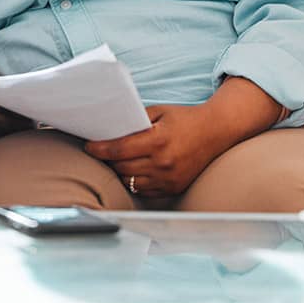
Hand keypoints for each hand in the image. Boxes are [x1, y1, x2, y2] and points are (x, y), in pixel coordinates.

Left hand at [85, 103, 221, 198]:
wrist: (215, 132)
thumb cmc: (184, 119)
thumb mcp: (158, 112)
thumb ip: (135, 120)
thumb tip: (110, 127)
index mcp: (158, 140)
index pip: (119, 149)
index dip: (100, 149)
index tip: (89, 146)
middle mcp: (163, 162)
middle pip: (122, 167)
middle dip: (107, 160)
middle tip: (99, 152)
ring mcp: (169, 178)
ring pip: (131, 181)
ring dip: (120, 172)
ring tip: (114, 161)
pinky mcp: (173, 188)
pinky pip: (144, 190)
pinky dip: (134, 182)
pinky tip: (131, 171)